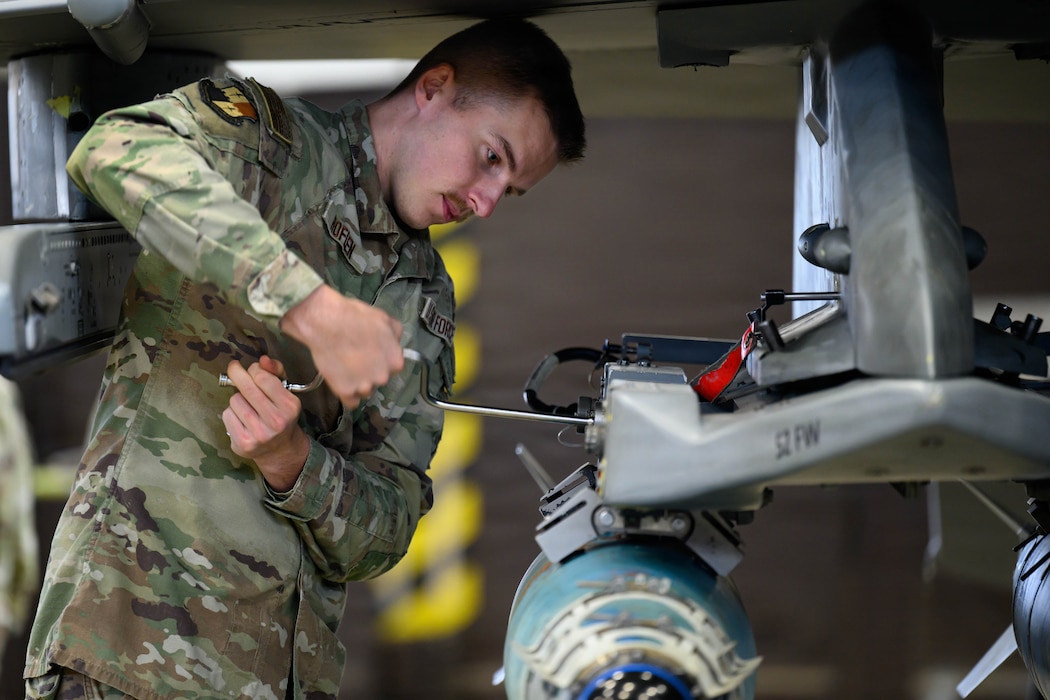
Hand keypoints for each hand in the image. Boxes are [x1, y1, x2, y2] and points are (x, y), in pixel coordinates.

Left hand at [222, 355, 310, 491]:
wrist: (279, 449)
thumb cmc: (280, 414)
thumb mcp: (285, 392)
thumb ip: (276, 372)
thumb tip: (263, 359)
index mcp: (290, 406)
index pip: (263, 377)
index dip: (254, 368)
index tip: (252, 369)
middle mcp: (276, 421)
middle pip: (247, 388)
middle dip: (237, 374)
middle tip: (234, 368)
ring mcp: (259, 433)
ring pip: (235, 400)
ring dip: (238, 398)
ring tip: (247, 405)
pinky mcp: (243, 442)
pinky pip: (227, 415)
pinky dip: (231, 413)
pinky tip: (241, 419)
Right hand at [280, 285, 404, 408]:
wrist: (325, 323)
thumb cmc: (355, 317)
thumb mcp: (384, 318)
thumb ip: (395, 334)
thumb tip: (395, 343)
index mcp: (395, 361)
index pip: (393, 367)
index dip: (381, 360)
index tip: (371, 355)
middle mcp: (383, 377)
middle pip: (380, 380)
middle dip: (370, 372)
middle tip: (356, 359)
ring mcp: (364, 387)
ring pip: (365, 391)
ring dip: (358, 384)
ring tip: (345, 367)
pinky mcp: (345, 392)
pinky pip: (351, 402)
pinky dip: (347, 394)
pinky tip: (342, 381)